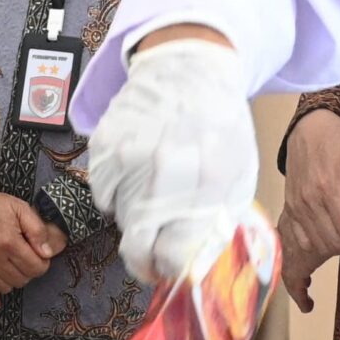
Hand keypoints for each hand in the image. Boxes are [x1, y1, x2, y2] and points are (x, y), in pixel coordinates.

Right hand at [0, 188, 61, 309]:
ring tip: (10, 265)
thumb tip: (47, 253)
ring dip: (12, 280)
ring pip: (5, 288)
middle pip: (22, 280)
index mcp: (9, 242)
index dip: (42, 263)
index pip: (36, 268)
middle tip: (24, 258)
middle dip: (28, 271)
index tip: (38, 256)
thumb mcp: (21, 208)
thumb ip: (38, 230)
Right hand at [86, 36, 258, 281]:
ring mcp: (130, 158)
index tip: (169, 268)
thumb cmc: (220, 127)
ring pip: (117, 219)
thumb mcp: (237, 177)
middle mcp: (166, 173)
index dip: (170, 269)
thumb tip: (195, 269)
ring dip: (132, 216)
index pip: (175, 257)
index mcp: (208, 185)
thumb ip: (220, 224)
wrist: (189, 69)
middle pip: (137, 248)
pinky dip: (115, 190)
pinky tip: (136, 169)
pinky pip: (101, 192)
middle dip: (143, 260)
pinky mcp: (105, 145)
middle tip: (150, 256)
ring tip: (153, 190)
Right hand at [278, 110, 339, 309]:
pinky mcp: (290, 215)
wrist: (307, 130)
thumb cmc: (336, 138)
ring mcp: (295, 211)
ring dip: (332, 260)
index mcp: (326, 187)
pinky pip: (290, 251)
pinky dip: (296, 274)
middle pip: (332, 242)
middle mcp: (307, 204)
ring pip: (313, 249)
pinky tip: (304, 296)